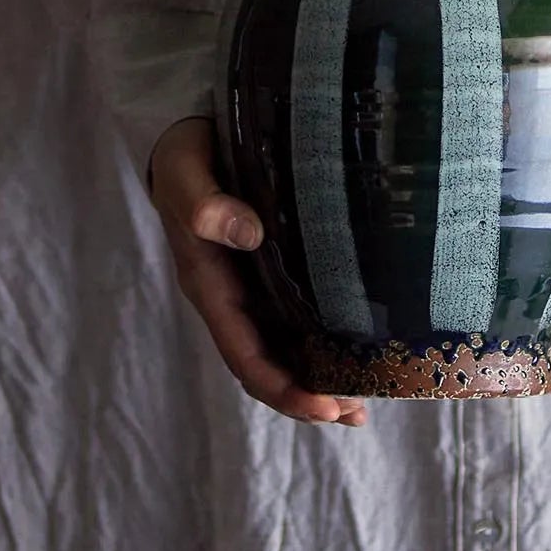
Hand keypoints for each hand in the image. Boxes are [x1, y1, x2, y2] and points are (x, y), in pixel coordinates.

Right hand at [148, 117, 368, 426]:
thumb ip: (207, 203)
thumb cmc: (186, 156)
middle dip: (306, 397)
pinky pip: (296, 318)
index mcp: (210, 287)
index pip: (245, 355)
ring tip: (363, 403)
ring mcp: (252, 287)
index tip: (323, 407)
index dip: (282, 388)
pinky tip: (356, 349)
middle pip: (268, 365)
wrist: (187, 136)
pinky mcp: (272, 270)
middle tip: (355, 415)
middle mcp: (232, 297)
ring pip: (285, 348)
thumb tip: (248, 232)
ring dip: (318, 378)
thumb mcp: (188, 174)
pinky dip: (323, 341)